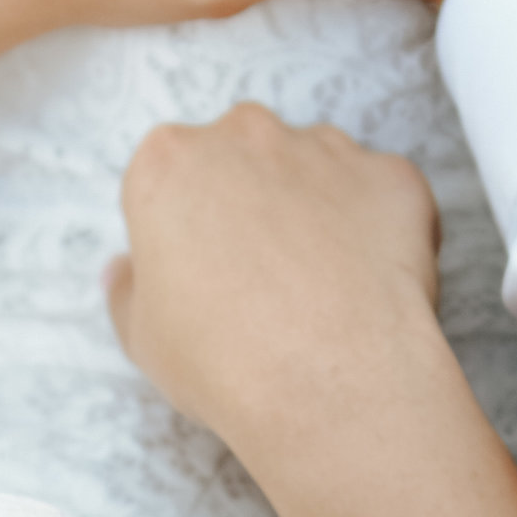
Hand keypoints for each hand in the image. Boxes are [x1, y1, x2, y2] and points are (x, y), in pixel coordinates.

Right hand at [105, 103, 442, 470]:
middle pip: (245, 160)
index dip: (190, 234)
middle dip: (254, 207)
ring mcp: (326, 148)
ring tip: (323, 290)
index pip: (172, 183)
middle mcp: (245, 134)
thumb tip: (125, 271)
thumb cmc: (222, 361)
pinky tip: (371, 287)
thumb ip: (129, 290)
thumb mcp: (143, 337)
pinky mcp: (392, 176)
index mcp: (168, 162)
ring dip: (318, 211)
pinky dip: (381, 230)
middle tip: (266, 283)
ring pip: (318, 170)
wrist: (328, 383)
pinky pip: (384, 195)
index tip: (208, 278)